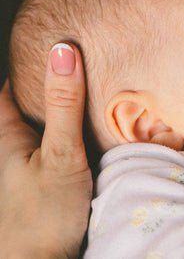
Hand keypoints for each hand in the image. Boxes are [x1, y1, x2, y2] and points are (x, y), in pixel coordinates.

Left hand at [0, 43, 91, 257]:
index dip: (24, 70)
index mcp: (6, 138)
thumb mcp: (60, 153)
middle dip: (48, 92)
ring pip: (44, 133)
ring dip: (63, 117)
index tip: (48, 50)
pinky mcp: (46, 189)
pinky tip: (93, 141)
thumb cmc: (42, 215)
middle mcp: (12, 153)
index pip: (6, 93)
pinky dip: (73, 141)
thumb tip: (62, 50)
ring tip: (91, 101)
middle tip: (76, 71)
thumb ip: (64, 104)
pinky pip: (58, 153)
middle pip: (26, 111)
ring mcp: (28, 173)